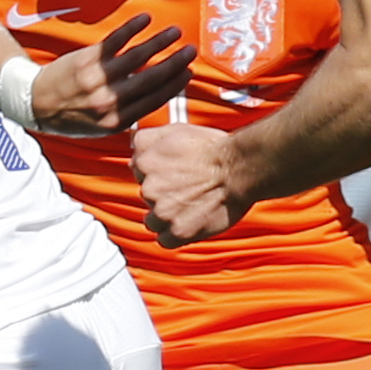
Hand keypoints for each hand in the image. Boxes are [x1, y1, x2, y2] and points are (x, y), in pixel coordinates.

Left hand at [30, 12, 195, 136]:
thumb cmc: (73, 117)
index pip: (154, 99)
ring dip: (159, 43)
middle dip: (174, 63)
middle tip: (190, 51)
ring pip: (136, 58)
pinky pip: (115, 41)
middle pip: (150, 79)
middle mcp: (110, 100)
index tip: (188, 73)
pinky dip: (132, 29)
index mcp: (117, 120)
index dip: (174, 85)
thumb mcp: (102, 127)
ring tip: (175, 33)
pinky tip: (145, 20)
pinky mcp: (87, 59)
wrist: (37, 104)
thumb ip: (128, 115)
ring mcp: (98, 78)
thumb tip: (157, 99)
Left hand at [133, 121, 244, 245]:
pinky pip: (165, 240)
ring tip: (190, 206)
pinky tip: (191, 221)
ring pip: (153, 221)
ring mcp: (162, 212)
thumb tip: (131, 142)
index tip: (174, 173)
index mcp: (145, 162)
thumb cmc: (214, 149)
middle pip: (147, 197)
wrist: (239, 169)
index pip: (139, 172)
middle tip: (188, 188)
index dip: (158, 172)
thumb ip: (148, 137)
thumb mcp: (176, 129)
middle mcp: (148, 188)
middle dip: (164, 194)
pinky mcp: (177, 232)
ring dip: (167, 217)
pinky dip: (176, 235)